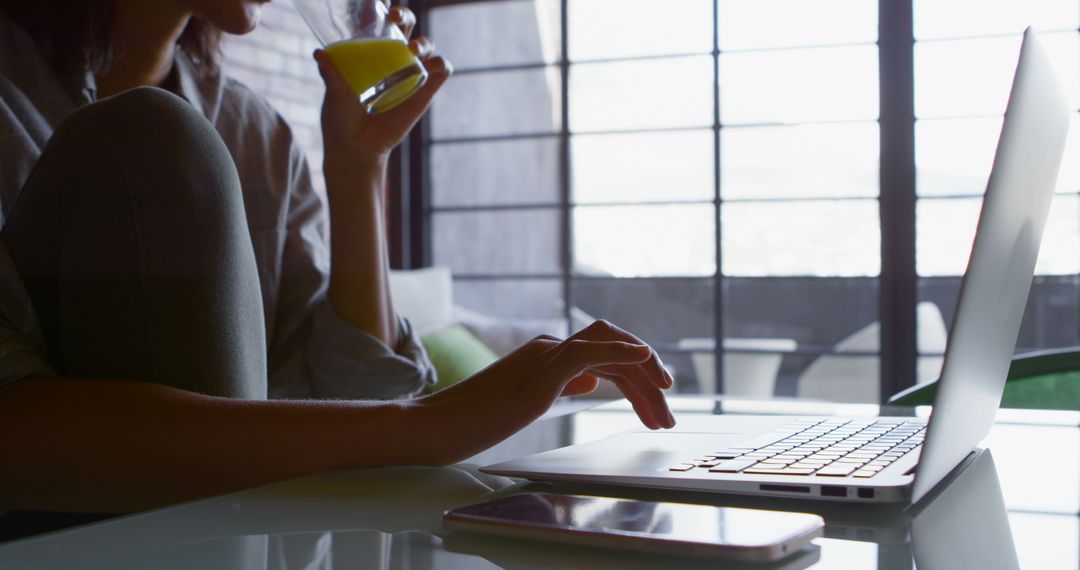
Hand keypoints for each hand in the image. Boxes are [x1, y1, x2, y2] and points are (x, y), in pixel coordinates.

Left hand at [314, 1, 451, 173]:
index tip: (378, 2)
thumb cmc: (341, 119)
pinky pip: (441, 71)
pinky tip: (432, 66)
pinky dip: (441, 65)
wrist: (356, 150)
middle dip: (404, 15)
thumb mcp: (334, 96)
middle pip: (407, 26)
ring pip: (426, 45)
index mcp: (369, 51)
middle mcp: (392, 58)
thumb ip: (331, 76)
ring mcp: (410, 74)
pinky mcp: (424, 92)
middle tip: (394, 18)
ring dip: (424, 41)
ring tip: (413, 49)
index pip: (379, 21)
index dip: (383, 7)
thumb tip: (319, 54)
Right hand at [411, 320, 676, 464]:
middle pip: (614, 349)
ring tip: (663, 407)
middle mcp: (548, 347)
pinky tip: (645, 360)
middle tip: (667, 413)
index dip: (635, 376)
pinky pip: (589, 351)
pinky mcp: (540, 372)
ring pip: (610, 349)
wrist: (435, 427)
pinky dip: (621, 352)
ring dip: (643, 377)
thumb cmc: (473, 420)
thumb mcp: (527, 402)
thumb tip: (589, 381)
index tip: (655, 404)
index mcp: (545, 354)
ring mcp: (544, 356)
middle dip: (647, 378)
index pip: (604, 356)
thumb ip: (558, 386)